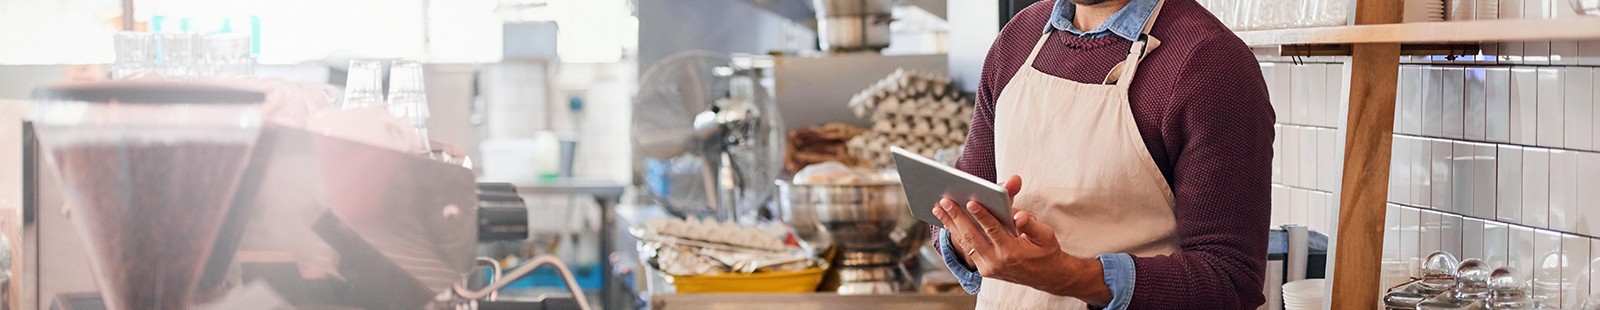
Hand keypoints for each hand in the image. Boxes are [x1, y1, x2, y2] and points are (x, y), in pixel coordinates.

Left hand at [932, 175, 1112, 304]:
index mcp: (1013, 251)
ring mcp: (989, 268)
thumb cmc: (1046, 251)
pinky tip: (948, 221)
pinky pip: (968, 249)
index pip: (993, 230)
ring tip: (938, 208)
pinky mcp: (984, 270)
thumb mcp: (1046, 235)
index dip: (981, 215)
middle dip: (957, 217)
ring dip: (951, 224)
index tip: (970, 201)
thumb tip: (1018, 216)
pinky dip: (957, 234)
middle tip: (945, 201)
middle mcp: (997, 262)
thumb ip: (1031, 223)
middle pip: (972, 236)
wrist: (1047, 277)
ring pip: (966, 243)